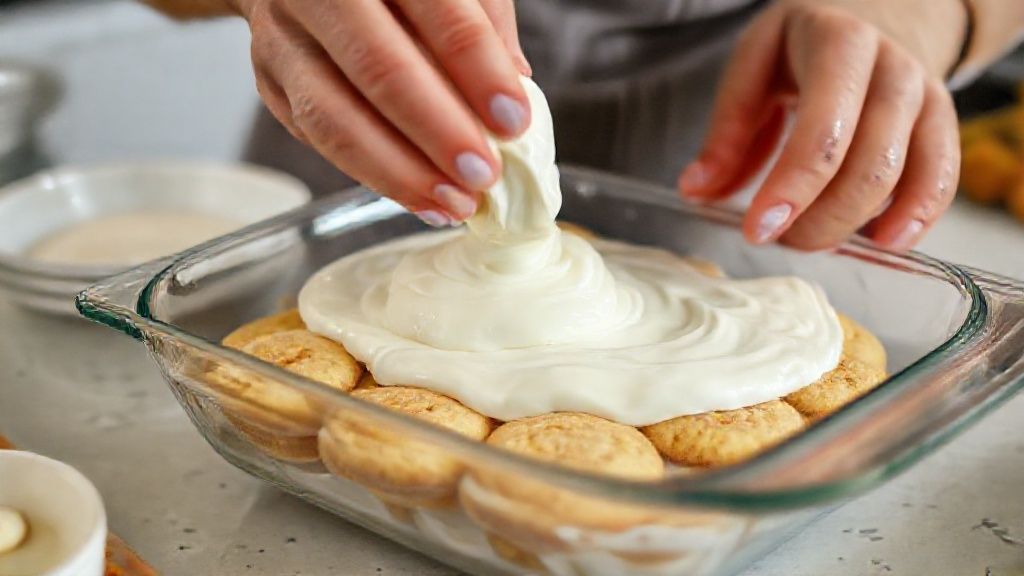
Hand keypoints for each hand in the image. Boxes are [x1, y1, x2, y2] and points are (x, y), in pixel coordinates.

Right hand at [230, 0, 531, 224]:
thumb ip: (485, 19)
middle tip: (483, 175)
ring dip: (401, 172)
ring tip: (455, 203)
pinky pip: (319, 140)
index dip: (478, 70)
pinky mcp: (270, 84)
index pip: (438, 11)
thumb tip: (517, 84)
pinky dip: (374, 177)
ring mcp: (284, 39)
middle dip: (437, 131)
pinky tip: (421, 198)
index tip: (514, 121)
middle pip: (378, 67)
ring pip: (334, 117)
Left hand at [679, 0, 966, 250]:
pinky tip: (881, 242)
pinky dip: (915, 218)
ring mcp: (926, 95)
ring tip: (810, 240)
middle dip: (820, 218)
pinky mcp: (943, 124)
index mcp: (839, 44)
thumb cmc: (800, 49)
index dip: (792, 188)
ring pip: (904, 175)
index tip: (757, 231)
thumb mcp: (754, 67)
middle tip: (778, 238)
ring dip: (854, 224)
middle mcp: (893, 68)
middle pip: (869, 162)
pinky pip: (941, 178)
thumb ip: (727, 131)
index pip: (823, 130)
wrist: (872, 14)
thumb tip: (696, 190)